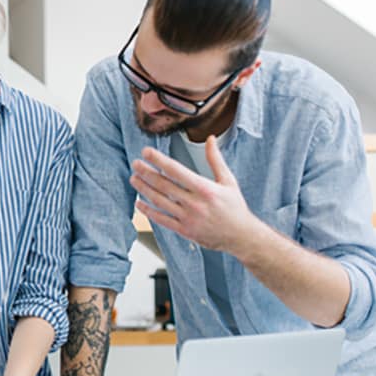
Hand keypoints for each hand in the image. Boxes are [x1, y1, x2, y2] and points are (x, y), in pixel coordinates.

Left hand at [129, 137, 262, 253]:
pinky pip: (162, 220)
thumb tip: (210, 138)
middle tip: (135, 163)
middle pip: (164, 185)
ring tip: (134, 178)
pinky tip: (139, 203)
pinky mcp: (184, 231)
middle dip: (147, 173)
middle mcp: (195, 203)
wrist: (241, 236)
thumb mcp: (228, 181)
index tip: (146, 152)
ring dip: (144, 189)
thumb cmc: (235, 207)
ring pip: (160, 201)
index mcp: (205, 189)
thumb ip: (215, 159)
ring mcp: (188, 218)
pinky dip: (148, 211)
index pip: (176, 171)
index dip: (159, 160)